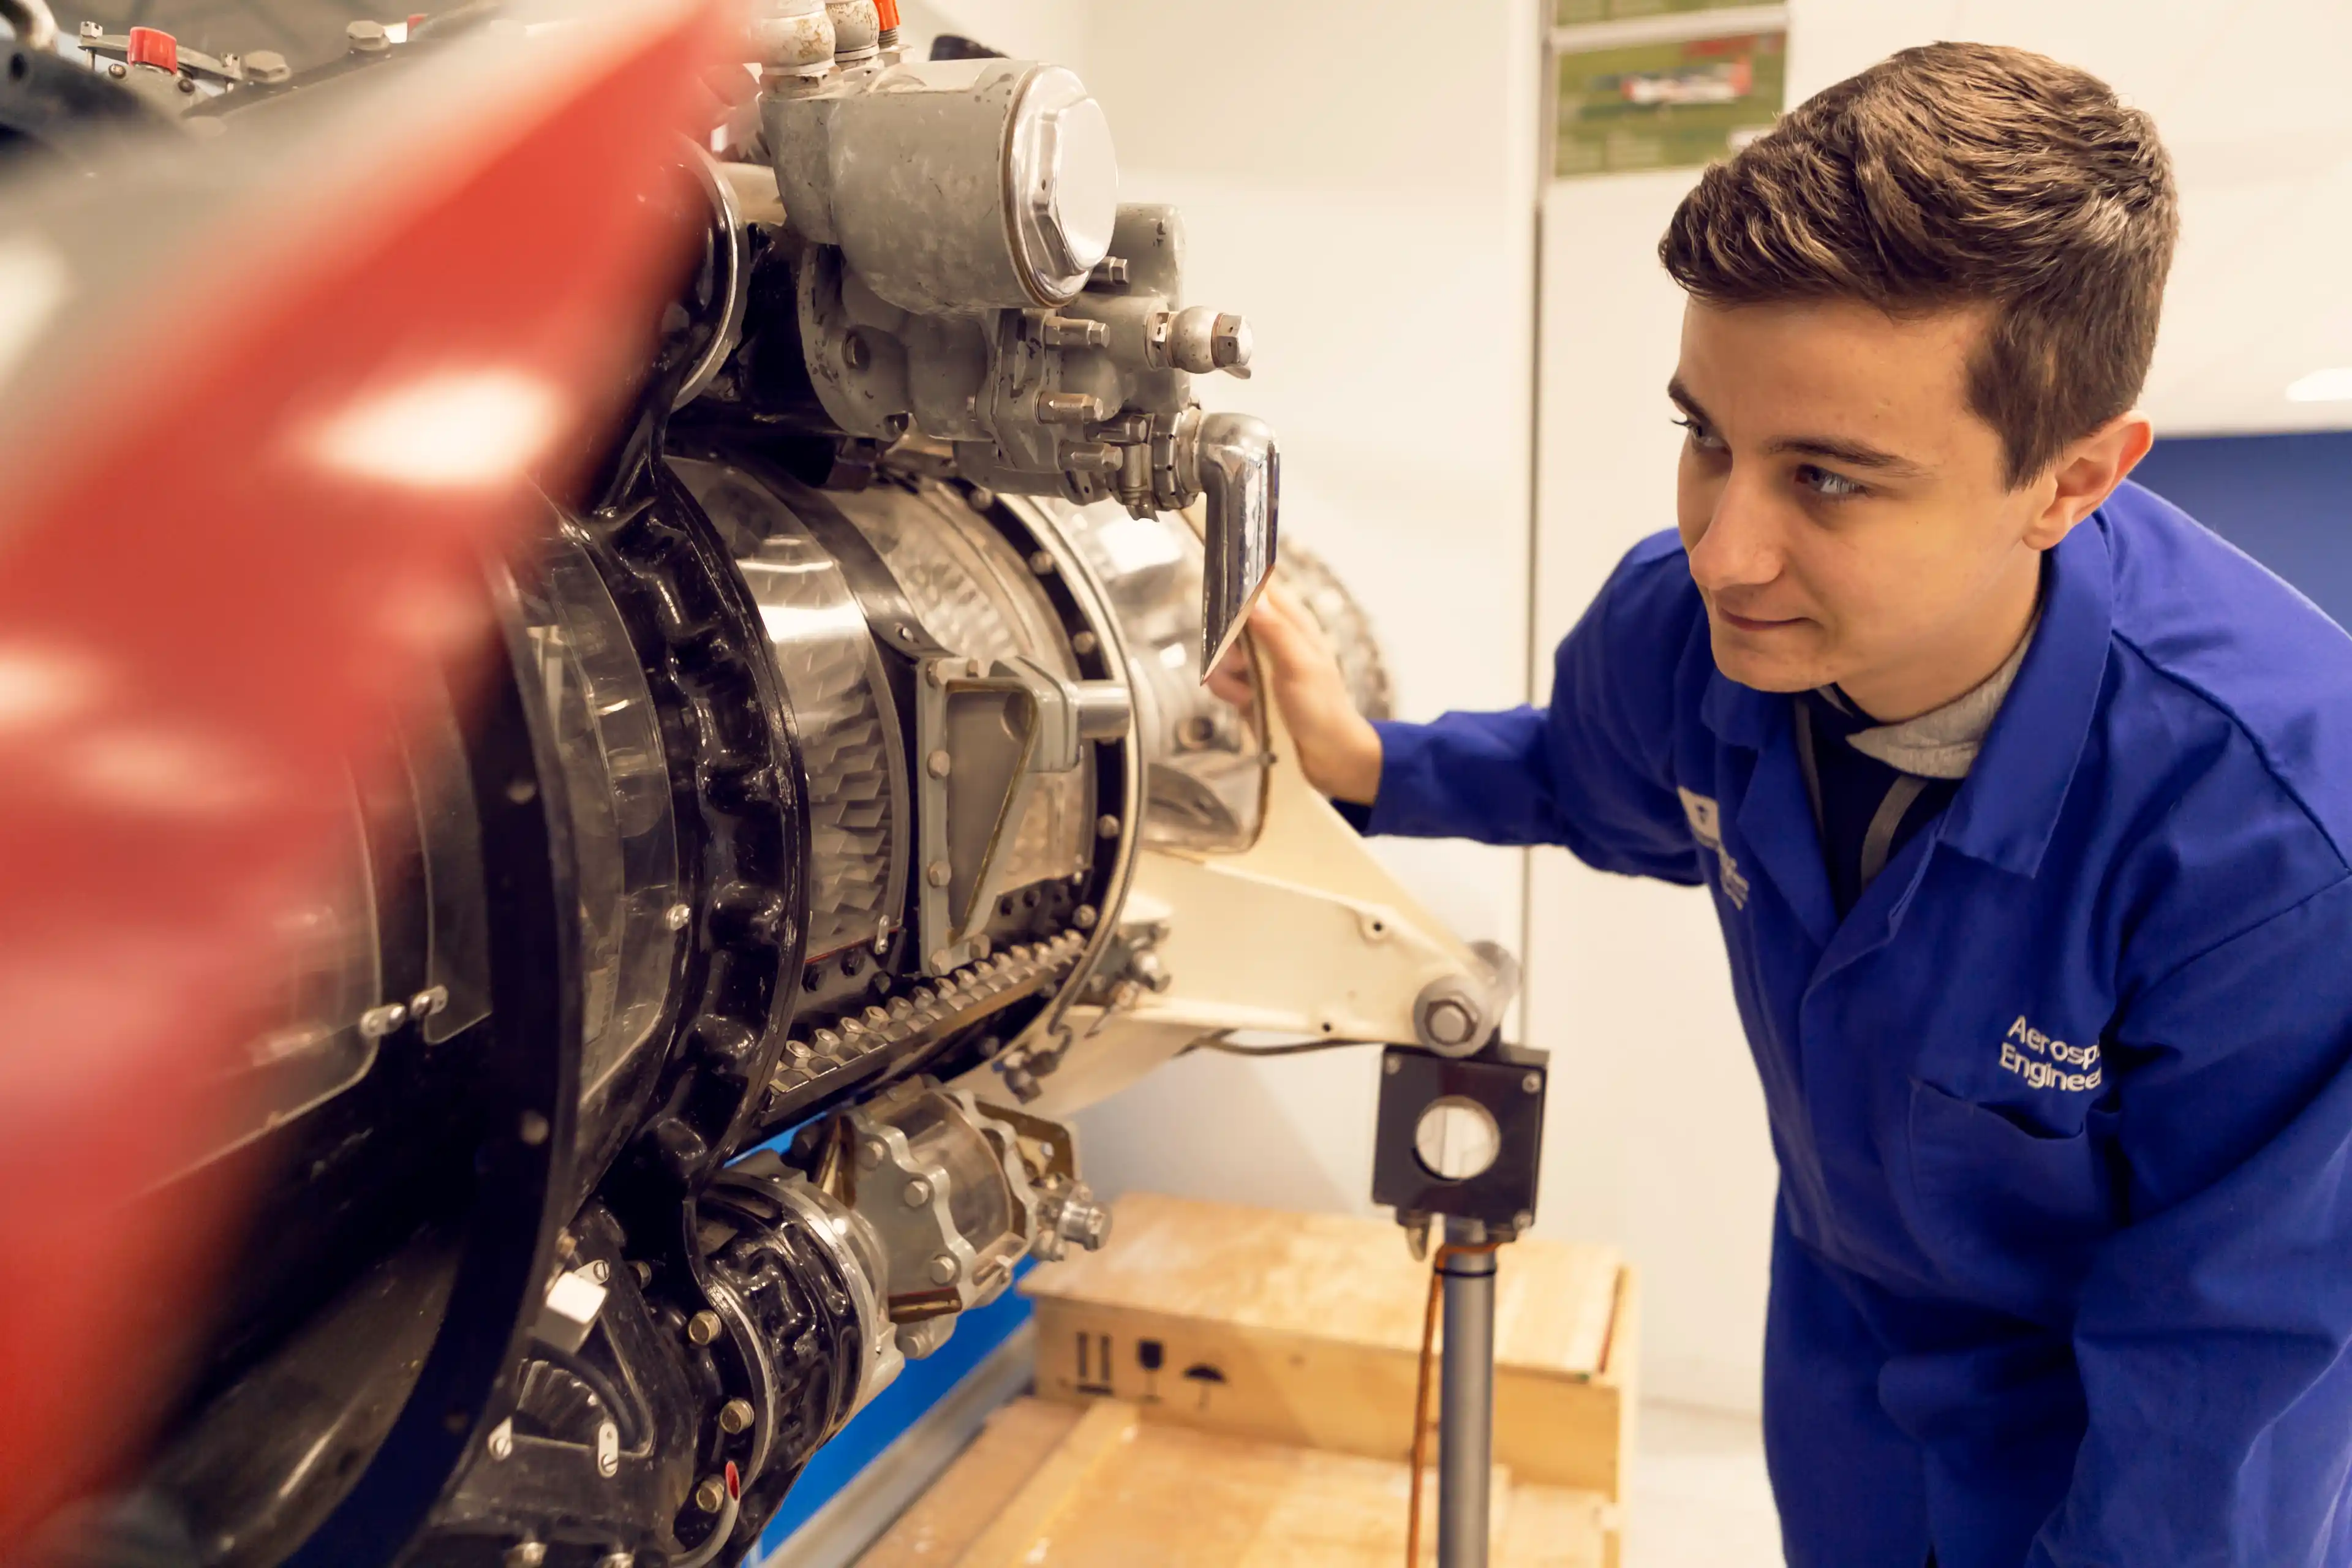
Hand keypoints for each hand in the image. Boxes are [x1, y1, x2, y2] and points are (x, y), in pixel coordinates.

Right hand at [1206, 580, 1383, 804]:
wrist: (1326, 757)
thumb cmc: (1323, 709)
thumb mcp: (1299, 667)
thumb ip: (1275, 631)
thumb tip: (1253, 598)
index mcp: (1293, 623)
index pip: (1261, 585)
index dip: (1238, 580)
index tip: (1217, 582)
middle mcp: (1274, 637)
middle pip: (1231, 618)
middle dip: (1227, 641)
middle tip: (1242, 661)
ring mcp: (1260, 662)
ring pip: (1222, 650)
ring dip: (1226, 672)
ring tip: (1247, 691)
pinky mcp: (1248, 687)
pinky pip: (1222, 678)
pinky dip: (1227, 690)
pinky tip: (1243, 702)